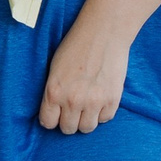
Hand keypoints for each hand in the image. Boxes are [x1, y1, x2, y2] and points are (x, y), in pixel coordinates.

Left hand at [39, 14, 130, 133]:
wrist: (104, 32)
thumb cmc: (77, 45)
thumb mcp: (55, 68)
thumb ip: (54, 92)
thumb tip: (56, 111)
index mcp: (54, 92)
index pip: (48, 123)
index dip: (52, 118)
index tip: (57, 113)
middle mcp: (73, 100)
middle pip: (68, 129)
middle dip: (69, 120)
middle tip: (74, 108)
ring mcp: (94, 102)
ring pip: (87, 128)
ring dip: (86, 119)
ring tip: (88, 105)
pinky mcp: (112, 100)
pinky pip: (105, 119)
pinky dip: (103, 112)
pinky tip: (101, 98)